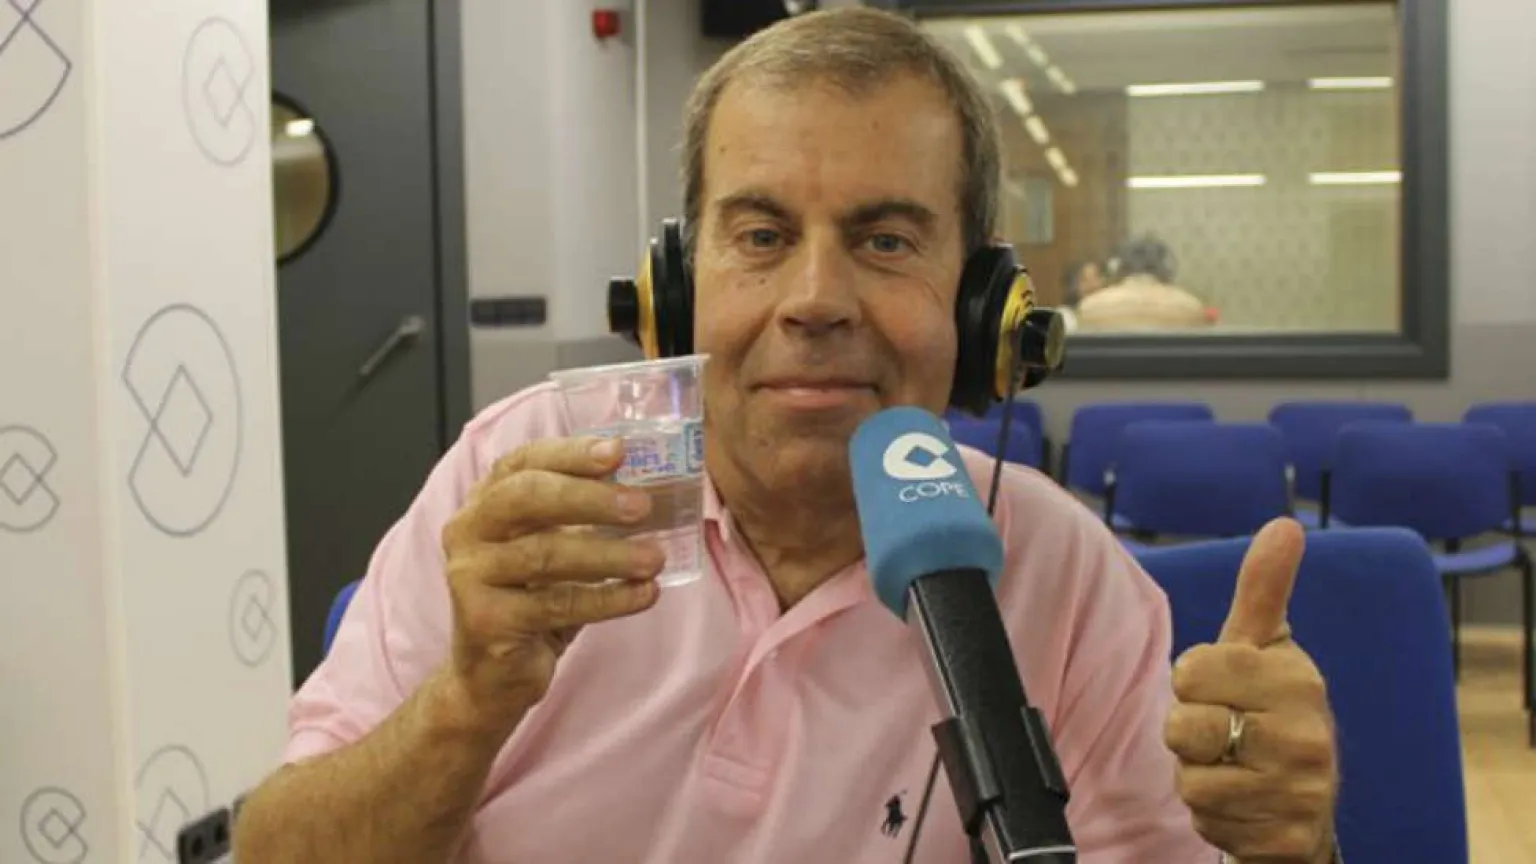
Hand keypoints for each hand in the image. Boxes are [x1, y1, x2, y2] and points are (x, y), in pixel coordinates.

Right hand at [440, 437, 665, 730]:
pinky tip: (645, 594)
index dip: (570, 452)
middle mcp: (468, 530)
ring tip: (654, 558)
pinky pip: (557, 604)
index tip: (618, 450)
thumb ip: (584, 516)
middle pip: (527, 498)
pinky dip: (608, 599)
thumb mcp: (554, 547)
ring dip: (609, 555)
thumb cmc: (533, 599)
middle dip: (589, 497)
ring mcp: (470, 575)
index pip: (524, 461)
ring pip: (545, 554)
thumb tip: (653, 485)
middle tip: (643, 505)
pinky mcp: (486, 620)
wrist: (492, 676)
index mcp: (485, 501)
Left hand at [1164, 518, 1338, 862]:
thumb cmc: (1269, 708)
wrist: (1306, 804)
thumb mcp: (1263, 647)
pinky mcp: (1285, 838)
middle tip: (1225, 732)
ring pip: (1190, 779)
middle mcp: (1306, 736)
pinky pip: (1207, 822)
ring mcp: (1300, 791)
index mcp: (1296, 679)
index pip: (1191, 669)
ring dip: (1198, 776)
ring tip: (1233, 768)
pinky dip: (1214, 816)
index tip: (1221, 688)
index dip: (1192, 681)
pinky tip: (1243, 804)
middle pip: (1182, 727)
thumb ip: (1262, 589)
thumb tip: (1284, 525)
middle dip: (1188, 732)